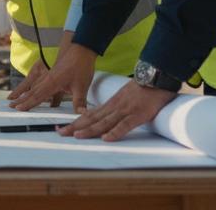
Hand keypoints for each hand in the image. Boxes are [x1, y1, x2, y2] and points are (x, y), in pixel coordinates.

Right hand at [9, 42, 96, 111]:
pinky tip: (30, 92)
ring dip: (24, 94)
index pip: (37, 96)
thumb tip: (81, 114)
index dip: (28, 103)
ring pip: (33, 86)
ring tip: (14, 99)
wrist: (80, 49)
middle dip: (21, 99)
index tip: (18, 108)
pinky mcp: (52, 73)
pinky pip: (38, 82)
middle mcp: (47, 79)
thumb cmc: (80, 66)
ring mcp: (48, 75)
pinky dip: (32, 88)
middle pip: (31, 91)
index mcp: (52, 83)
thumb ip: (79, 101)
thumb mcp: (82, 86)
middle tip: (10, 105)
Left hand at [59, 80, 175, 141]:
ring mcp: (124, 110)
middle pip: (91, 119)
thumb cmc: (142, 89)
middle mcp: (113, 107)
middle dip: (75, 127)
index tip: (62, 128)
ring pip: (104, 122)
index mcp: (110, 104)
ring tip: (77, 136)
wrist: (155, 77)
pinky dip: (115, 132)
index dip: (75, 122)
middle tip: (60, 133)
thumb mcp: (124, 98)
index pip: (88, 115)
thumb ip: (115, 108)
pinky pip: (124, 125)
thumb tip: (107, 118)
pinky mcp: (137, 114)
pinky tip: (106, 139)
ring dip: (90, 130)